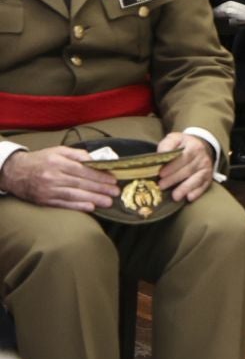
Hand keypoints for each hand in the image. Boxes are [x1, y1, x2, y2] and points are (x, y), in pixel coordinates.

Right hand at [0, 146, 119, 210]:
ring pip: (74, 195)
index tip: (113, 179)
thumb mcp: (58, 150)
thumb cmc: (40, 160)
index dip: (99, 176)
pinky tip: (90, 207)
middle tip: (116, 192)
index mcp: (58, 162)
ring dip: (93, 199)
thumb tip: (96, 159)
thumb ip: (77, 154)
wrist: (15, 172)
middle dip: (101, 188)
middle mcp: (53, 176)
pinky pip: (63, 204)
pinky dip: (78, 206)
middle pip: (81, 183)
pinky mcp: (44, 200)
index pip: (83, 170)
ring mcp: (48, 190)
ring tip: (108, 201)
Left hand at [155, 131, 215, 202]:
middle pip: (189, 169)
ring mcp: (207, 168)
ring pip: (197, 179)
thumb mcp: (174, 139)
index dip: (172, 166)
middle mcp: (202, 157)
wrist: (201, 146)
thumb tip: (161, 154)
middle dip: (174, 179)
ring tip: (175, 196)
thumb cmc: (183, 145)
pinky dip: (197, 192)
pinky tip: (189, 197)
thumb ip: (167, 145)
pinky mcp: (208, 177)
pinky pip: (204, 185)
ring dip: (185, 188)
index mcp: (194, 146)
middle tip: (161, 186)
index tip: (161, 174)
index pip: (184, 157)